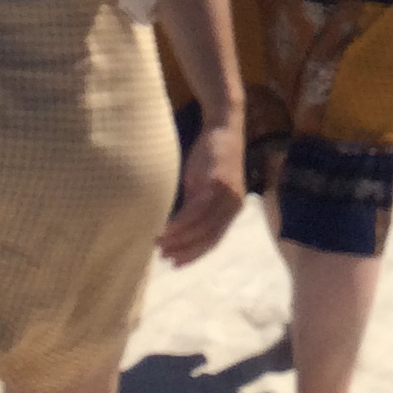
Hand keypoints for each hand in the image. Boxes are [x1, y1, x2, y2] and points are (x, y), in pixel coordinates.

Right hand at [158, 121, 247, 266]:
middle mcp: (233, 206)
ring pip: (201, 227)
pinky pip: (196, 211)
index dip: (194, 254)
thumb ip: (194, 207)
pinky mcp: (218, 184)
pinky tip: (166, 229)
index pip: (214, 240)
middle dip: (185, 250)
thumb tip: (176, 228)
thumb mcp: (202, 186)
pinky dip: (180, 223)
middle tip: (163, 257)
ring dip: (178, 239)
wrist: (222, 128)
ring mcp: (227, 196)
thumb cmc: (210, 157)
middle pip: (208, 237)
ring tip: (159, 244)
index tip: (176, 264)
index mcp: (232, 209)